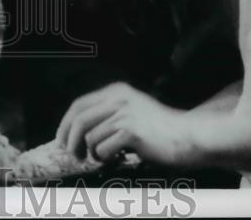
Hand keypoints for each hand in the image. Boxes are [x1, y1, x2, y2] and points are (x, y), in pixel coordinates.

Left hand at [56, 82, 191, 167]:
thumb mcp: (132, 111)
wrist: (189, 137)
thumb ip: (109, 115)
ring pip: (91, 137)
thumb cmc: (160, 130)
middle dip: (70, 140)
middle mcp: (118, 98)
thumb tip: (78, 133)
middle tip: (74, 156)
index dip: (65, 124)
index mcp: (116, 91)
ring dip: (94, 153)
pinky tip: (120, 158)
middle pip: (79, 119)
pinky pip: (104, 148)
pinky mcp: (131, 131)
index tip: (61, 140)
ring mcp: (125, 113)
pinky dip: (106, 158)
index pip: (79, 105)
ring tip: (107, 157)